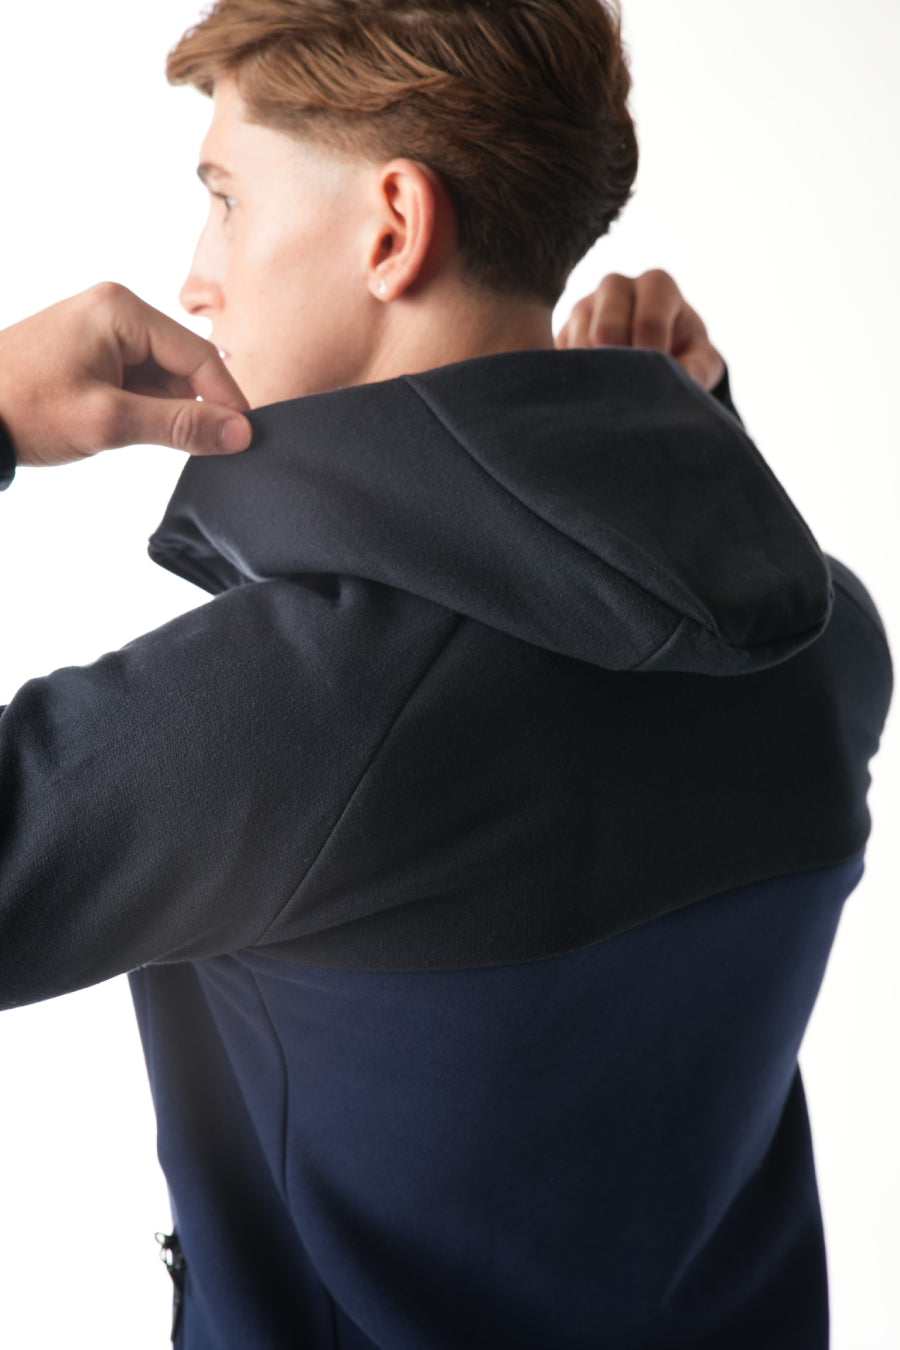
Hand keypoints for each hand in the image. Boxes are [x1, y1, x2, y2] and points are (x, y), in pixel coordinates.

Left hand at [0, 282, 251, 467]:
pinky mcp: (92, 352)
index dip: (226, 400)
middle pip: (184, 364)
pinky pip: (139, 381)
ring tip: (129, 432)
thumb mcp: (109, 421)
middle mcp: (115, 310)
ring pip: (162, 377)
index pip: (199, 355)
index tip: (243, 439)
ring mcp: (102, 330)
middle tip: (184, 445)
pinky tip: (118, 425)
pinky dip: (140, 408)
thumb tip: (238, 433)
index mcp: (121, 310)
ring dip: (160, 411)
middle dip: (188, 406)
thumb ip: (179, 427)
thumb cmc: (24, 408)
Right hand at [556, 268, 724, 390]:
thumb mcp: (700, 358)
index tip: (653, 382)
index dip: (651, 353)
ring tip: (608, 397)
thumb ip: (700, 366)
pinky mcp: (560, 329)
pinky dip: (574, 379)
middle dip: (617, 363)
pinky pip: (560, 357)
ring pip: (579, 343)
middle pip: (606, 326)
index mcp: (656, 285)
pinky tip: (588, 394)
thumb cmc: (680, 351)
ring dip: (594, 375)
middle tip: (626, 390)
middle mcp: (616, 286)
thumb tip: (687, 379)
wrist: (649, 352)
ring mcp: (583, 305)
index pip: (649, 317)